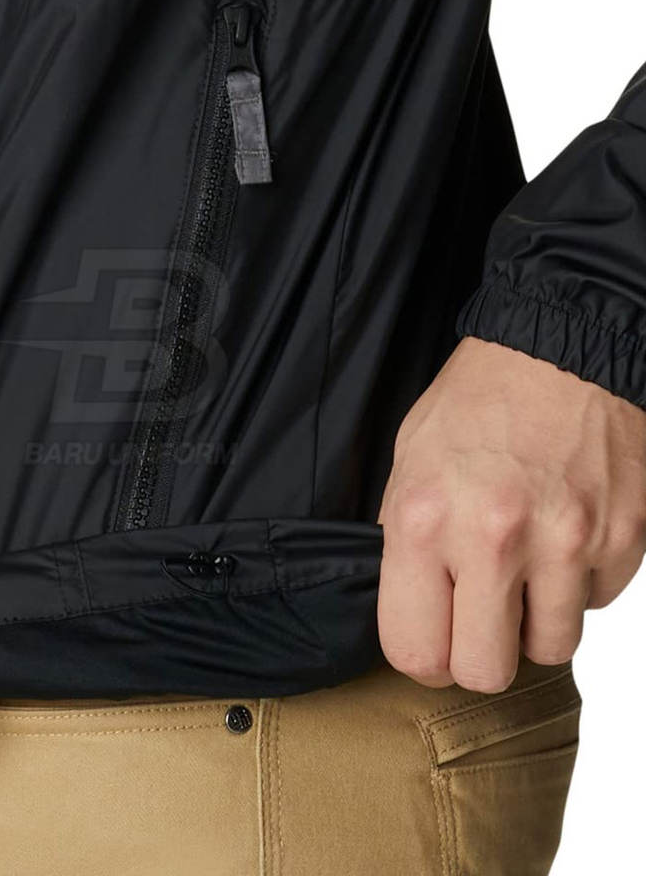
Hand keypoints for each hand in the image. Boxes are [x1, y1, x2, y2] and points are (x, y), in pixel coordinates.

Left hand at [378, 337, 645, 691]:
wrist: (560, 350)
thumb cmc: (477, 401)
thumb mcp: (408, 461)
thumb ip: (403, 538)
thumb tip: (410, 604)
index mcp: (425, 521)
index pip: (414, 650)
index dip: (421, 658)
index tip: (431, 643)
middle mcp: (493, 539)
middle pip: (485, 672)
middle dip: (479, 657)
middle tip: (477, 622)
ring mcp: (565, 542)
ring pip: (551, 650)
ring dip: (533, 624)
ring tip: (522, 573)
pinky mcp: (620, 540)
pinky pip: (595, 605)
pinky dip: (576, 588)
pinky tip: (559, 542)